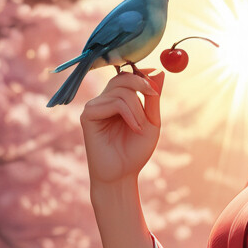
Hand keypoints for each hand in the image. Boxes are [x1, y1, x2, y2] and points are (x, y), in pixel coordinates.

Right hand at [80, 68, 163, 187]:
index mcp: (117, 100)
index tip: (155, 85)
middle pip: (123, 78)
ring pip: (121, 91)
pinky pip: (113, 103)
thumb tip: (159, 71)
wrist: (122, 175)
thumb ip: (153, 99)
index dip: (142, 75)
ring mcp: (95, 107)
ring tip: (141, 128)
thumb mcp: (151, 122)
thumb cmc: (135, 151)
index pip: (127, 76)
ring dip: (137, 108)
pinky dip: (129, 114)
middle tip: (154, 95)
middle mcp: (104, 101)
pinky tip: (134, 128)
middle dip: (141, 84)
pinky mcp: (88, 115)